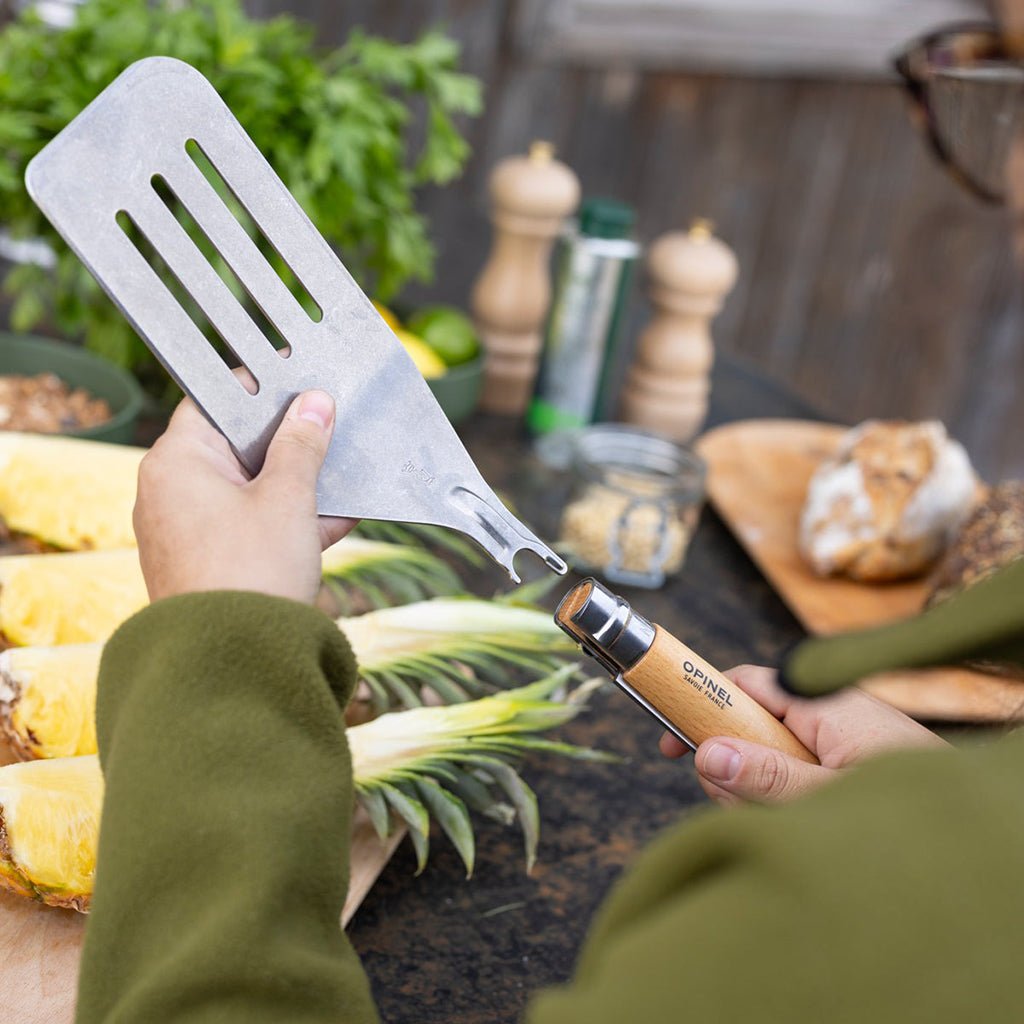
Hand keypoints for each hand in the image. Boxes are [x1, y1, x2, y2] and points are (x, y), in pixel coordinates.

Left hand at [134, 390, 355, 603]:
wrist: (232, 664)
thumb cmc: (252, 571)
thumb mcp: (288, 498)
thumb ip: (302, 445)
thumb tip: (314, 403)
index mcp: (176, 462)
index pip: (216, 401)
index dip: (262, 387)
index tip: (302, 378)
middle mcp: (170, 491)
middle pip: (236, 445)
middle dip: (290, 441)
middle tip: (332, 427)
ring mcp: (186, 530)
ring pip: (249, 489)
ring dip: (297, 485)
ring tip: (344, 477)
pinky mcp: (206, 563)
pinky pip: (250, 527)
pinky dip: (287, 521)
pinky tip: (337, 520)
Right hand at [659, 664, 946, 805]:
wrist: (985, 835)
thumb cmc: (913, 813)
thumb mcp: (828, 800)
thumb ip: (766, 779)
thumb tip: (704, 754)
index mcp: (823, 704)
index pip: (744, 683)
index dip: (700, 706)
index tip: (669, 743)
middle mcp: (830, 714)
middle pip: (750, 726)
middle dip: (736, 768)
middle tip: (745, 806)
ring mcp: (842, 740)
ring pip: (771, 757)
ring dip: (763, 794)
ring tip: (790, 824)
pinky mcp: (851, 765)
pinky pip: (798, 774)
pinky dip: (789, 801)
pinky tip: (805, 826)